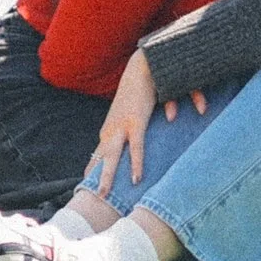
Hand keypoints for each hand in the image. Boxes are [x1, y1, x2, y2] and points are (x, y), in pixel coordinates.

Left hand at [90, 50, 167, 196]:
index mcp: (111, 126)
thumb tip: (172, 117)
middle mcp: (112, 128)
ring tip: (103, 195)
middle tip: (90, 196)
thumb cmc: (144, 84)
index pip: (99, 151)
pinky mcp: (136, 121)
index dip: (94, 166)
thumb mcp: (144, 107)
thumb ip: (152, 118)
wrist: (142, 64)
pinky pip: (136, 147)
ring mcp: (121, 126)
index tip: (87, 180)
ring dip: (108, 177)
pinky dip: (136, 163)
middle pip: (101, 158)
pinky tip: (136, 178)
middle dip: (96, 177)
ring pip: (112, 157)